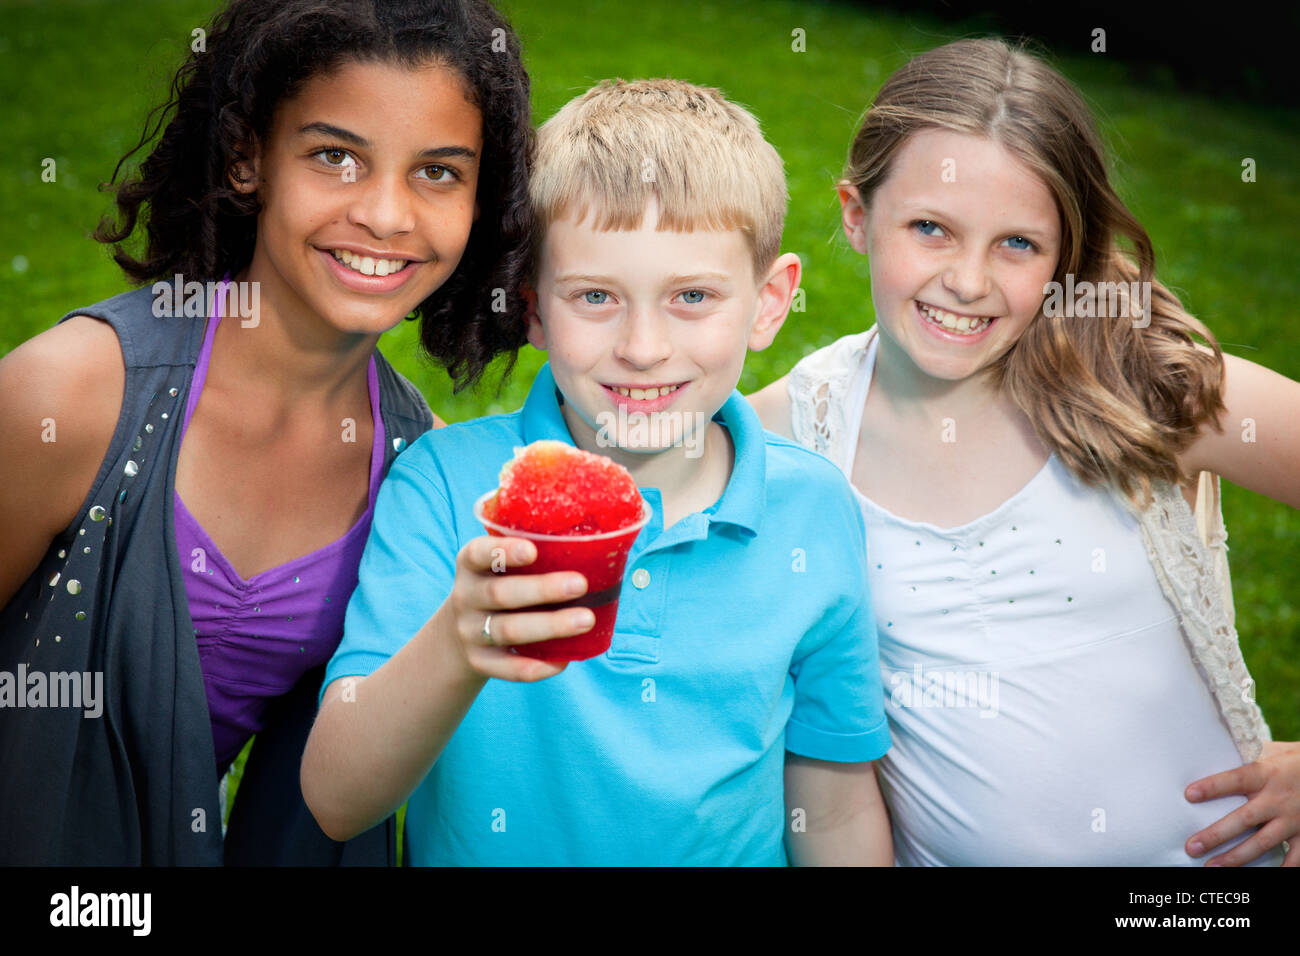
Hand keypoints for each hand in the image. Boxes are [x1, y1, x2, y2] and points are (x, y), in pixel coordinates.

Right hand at [444, 535, 592, 682]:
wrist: (460, 636)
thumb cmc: (500, 587)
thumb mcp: (501, 567)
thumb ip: (534, 553)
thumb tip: (598, 543)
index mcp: (471, 564)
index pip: (478, 553)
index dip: (504, 551)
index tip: (532, 550)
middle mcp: (465, 597)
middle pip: (500, 593)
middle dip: (543, 589)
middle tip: (580, 584)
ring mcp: (470, 632)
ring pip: (509, 630)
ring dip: (550, 626)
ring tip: (586, 620)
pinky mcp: (480, 662)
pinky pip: (508, 668)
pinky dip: (538, 666)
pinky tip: (564, 660)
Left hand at [1184, 740, 1299, 865]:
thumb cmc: (1292, 759)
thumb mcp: (1270, 751)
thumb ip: (1242, 755)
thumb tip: (1210, 750)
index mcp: (1265, 773)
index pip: (1235, 780)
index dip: (1213, 787)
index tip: (1188, 795)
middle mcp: (1277, 798)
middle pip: (1243, 819)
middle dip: (1216, 835)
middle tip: (1192, 847)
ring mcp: (1293, 819)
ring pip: (1262, 842)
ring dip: (1236, 857)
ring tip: (1212, 866)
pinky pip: (1295, 856)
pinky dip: (1282, 868)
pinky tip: (1262, 877)